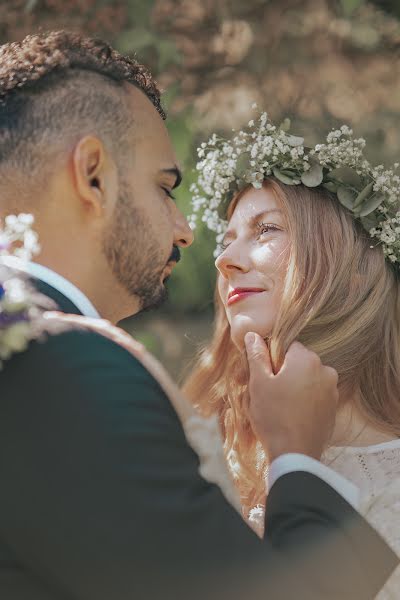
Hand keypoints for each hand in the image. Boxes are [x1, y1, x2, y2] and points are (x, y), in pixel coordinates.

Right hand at [244, 333, 338, 461]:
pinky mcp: (333, 408)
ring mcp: (332, 390)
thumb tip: (253, 335)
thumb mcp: (258, 383)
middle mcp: (325, 371)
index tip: (263, 376)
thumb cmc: (274, 416)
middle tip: (266, 393)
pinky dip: (303, 401)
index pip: (287, 346)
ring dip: (293, 387)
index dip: (272, 359)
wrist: (295, 454)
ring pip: (307, 380)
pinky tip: (290, 415)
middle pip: (298, 363)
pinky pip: (315, 396)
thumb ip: (257, 355)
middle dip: (283, 373)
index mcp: (307, 359)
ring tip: (278, 407)